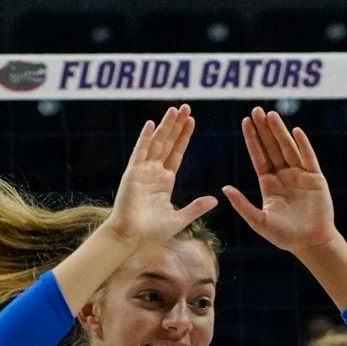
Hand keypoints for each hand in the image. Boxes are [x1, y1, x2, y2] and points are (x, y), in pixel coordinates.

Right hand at [104, 105, 217, 247]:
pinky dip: (145, 138)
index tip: (192, 121)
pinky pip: (140, 152)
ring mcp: (142, 171)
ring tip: (174, 110)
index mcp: (164, 182)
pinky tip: (152, 124)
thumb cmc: (152, 232)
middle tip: (185, 107)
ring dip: (165, 126)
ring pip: (156, 143)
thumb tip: (215, 199)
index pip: (177, 153)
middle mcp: (153, 173)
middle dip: (176, 126)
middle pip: (168, 143)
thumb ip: (196, 207)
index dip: (184, 137)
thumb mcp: (180, 218)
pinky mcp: (132, 174)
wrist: (132, 238)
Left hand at [222, 109, 338, 255]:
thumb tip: (224, 188)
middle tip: (256, 110)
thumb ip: (242, 205)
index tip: (245, 122)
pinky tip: (296, 131)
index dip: (252, 139)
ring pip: (288, 148)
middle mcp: (284, 176)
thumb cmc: (285, 236)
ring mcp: (300, 175)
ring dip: (280, 132)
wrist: (311, 243)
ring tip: (271, 115)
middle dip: (264, 129)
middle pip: (272, 147)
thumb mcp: (259, 221)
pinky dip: (303, 144)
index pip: (259, 156)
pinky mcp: (316, 178)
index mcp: (269, 184)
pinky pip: (308, 158)